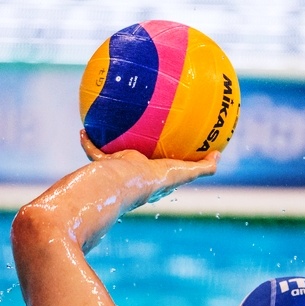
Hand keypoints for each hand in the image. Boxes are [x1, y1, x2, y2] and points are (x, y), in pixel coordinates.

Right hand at [80, 129, 219, 201]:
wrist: (126, 182)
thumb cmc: (156, 178)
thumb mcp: (184, 171)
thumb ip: (203, 167)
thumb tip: (219, 156)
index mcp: (155, 175)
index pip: (163, 165)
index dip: (167, 157)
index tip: (170, 143)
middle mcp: (136, 173)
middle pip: (138, 157)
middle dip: (139, 147)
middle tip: (142, 129)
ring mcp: (118, 169)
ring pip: (114, 153)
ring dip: (110, 142)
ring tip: (109, 123)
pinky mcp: (102, 165)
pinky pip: (93, 150)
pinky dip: (89, 142)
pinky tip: (85, 128)